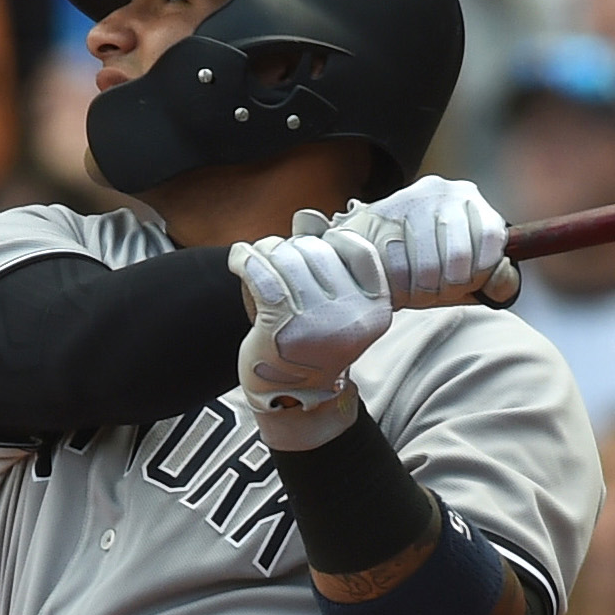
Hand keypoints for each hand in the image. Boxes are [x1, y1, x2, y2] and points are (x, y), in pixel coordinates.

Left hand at [229, 214, 393, 445]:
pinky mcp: (284, 326)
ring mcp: (320, 321)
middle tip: (274, 257)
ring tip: (255, 257)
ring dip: (264, 251)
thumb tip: (306, 216)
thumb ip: (326, 262)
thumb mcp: (335, 307)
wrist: (294, 397)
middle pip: (317, 250)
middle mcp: (353, 314)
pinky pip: (261, 273)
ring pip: (286, 259)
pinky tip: (239, 259)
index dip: (330, 240)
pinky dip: (244, 259)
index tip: (309, 251)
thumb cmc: (313, 343)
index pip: (357, 249)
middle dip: (290, 246)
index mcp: (375, 307)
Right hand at [337, 176, 515, 309]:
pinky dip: (398, 287)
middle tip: (435, 292)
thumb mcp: (473, 274)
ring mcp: (409, 200)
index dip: (479, 274)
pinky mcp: (378, 216)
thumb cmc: (431, 264)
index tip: (465, 284)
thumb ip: (498, 280)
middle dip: (448, 287)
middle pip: (458, 257)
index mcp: (471, 200)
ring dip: (422, 291)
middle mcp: (442, 191)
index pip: (490, 239)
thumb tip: (501, 279)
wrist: (371, 246)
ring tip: (415, 291)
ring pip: (427, 266)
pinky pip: (396, 266)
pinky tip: (396, 284)